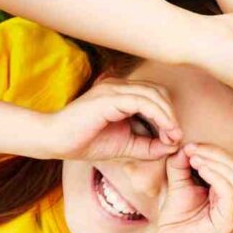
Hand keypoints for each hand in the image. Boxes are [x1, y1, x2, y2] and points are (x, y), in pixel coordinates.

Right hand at [41, 78, 180, 160]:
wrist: (56, 142)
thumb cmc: (87, 143)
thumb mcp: (127, 147)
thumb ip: (150, 146)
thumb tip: (174, 146)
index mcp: (122, 94)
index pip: (156, 96)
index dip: (169, 115)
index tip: (174, 138)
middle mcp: (119, 86)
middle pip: (158, 92)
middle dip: (172, 114)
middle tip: (176, 137)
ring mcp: (113, 89)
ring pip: (153, 94)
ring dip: (168, 116)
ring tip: (173, 136)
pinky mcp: (108, 97)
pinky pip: (142, 101)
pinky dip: (158, 115)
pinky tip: (164, 131)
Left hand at [150, 144, 232, 232]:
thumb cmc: (175, 222)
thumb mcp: (177, 186)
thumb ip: (180, 166)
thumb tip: (185, 147)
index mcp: (227, 194)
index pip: (228, 165)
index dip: (211, 151)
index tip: (189, 146)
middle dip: (213, 154)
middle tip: (191, 149)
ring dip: (214, 163)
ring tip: (194, 158)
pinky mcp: (230, 221)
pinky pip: (229, 192)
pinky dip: (215, 176)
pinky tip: (200, 169)